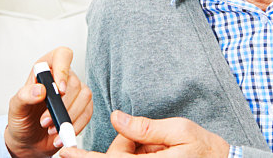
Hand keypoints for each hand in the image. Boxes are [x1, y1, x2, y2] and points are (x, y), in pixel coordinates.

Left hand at [4, 46, 93, 157]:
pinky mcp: (82, 108)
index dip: (63, 69)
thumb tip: (40, 90)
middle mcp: (62, 77)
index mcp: (45, 70)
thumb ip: (24, 96)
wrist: (29, 142)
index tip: (59, 90)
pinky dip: (76, 126)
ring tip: (51, 129)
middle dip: (61, 105)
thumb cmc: (22, 120)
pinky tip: (62, 134)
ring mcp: (74, 92)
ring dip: (68, 116)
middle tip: (44, 121)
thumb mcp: (15, 108)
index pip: (62, 55)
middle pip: (74, 81)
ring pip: (85, 96)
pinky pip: (88, 112)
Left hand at [57, 110, 229, 157]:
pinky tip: (158, 151)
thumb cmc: (206, 150)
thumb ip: (146, 127)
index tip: (66, 152)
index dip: (84, 157)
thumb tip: (117, 118)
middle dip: (125, 144)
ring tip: (162, 148)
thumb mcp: (180, 130)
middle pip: (115, 157)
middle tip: (151, 140)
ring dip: (135, 150)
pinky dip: (139, 153)